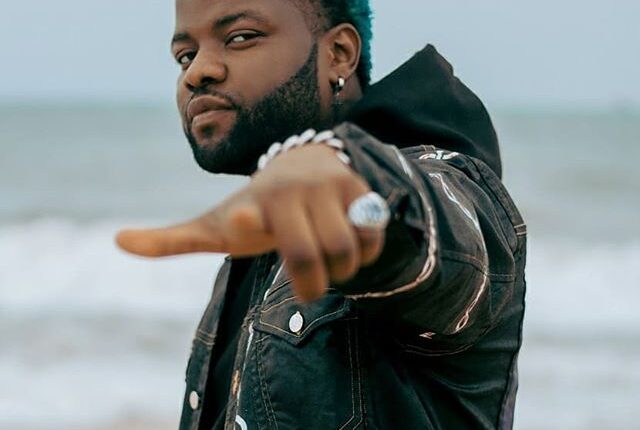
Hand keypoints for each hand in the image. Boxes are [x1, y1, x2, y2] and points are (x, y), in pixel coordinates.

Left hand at [116, 145, 385, 301]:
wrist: (301, 166)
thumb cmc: (254, 207)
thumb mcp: (214, 225)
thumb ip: (171, 239)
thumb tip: (116, 240)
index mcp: (251, 204)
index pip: (248, 214)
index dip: (247, 219)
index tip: (243, 218)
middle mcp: (288, 191)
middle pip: (308, 256)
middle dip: (310, 284)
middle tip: (308, 286)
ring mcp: (327, 186)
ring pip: (345, 251)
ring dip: (340, 270)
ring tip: (329, 262)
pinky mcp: (359, 188)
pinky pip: (371, 237)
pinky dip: (365, 252)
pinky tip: (350, 243)